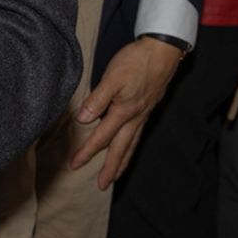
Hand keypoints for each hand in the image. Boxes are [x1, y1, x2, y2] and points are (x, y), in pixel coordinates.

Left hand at [69, 36, 184, 188]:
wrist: (162, 51)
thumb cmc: (136, 62)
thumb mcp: (112, 77)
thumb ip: (98, 99)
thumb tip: (84, 120)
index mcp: (124, 112)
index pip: (101, 137)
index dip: (87, 152)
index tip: (75, 165)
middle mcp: (135, 118)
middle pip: (120, 149)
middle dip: (110, 168)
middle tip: (102, 186)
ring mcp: (143, 115)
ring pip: (131, 144)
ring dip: (122, 161)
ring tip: (116, 176)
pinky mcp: (147, 109)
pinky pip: (137, 135)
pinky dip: (131, 147)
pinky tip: (128, 148)